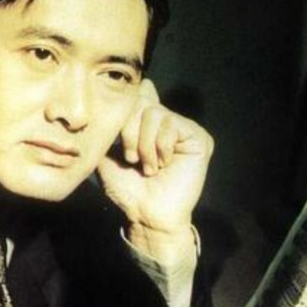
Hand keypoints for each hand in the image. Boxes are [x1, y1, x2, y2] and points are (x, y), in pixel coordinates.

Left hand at [98, 79, 212, 261]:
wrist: (146, 214)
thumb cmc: (127, 189)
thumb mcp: (108, 152)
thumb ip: (114, 123)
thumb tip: (128, 91)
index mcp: (147, 124)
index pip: (140, 93)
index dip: (128, 107)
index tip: (121, 136)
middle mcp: (167, 123)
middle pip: (141, 101)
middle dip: (130, 132)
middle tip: (133, 159)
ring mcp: (184, 129)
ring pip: (155, 114)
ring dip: (145, 145)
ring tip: (149, 168)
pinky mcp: (198, 138)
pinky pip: (172, 125)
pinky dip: (161, 147)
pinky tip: (164, 165)